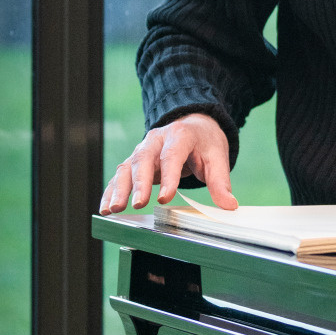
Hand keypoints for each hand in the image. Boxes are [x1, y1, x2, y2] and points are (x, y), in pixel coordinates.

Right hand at [99, 112, 236, 214]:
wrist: (192, 124)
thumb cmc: (204, 142)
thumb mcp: (218, 157)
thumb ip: (220, 182)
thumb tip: (229, 205)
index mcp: (180, 135)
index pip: (172, 155)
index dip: (169, 177)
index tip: (166, 198)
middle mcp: (155, 140)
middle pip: (143, 159)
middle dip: (139, 184)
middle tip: (137, 205)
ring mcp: (141, 150)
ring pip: (126, 168)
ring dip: (119, 190)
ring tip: (115, 210)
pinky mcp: (133, 162)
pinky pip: (119, 176)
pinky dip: (110, 192)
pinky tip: (105, 208)